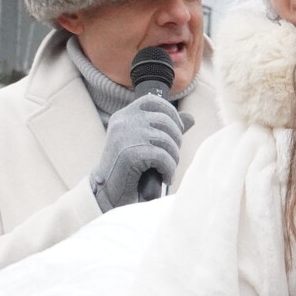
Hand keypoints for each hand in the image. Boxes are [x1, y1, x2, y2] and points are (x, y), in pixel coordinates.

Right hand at [91, 94, 190, 210]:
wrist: (105, 193)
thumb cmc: (127, 170)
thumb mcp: (143, 144)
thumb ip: (164, 130)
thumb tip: (190, 117)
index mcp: (123, 116)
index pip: (153, 102)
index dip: (171, 114)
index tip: (176, 133)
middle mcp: (123, 122)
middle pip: (165, 121)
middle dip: (176, 141)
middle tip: (172, 158)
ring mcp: (125, 136)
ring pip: (167, 140)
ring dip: (174, 158)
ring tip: (168, 170)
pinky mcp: (130, 154)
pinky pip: (163, 158)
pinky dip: (170, 170)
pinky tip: (166, 179)